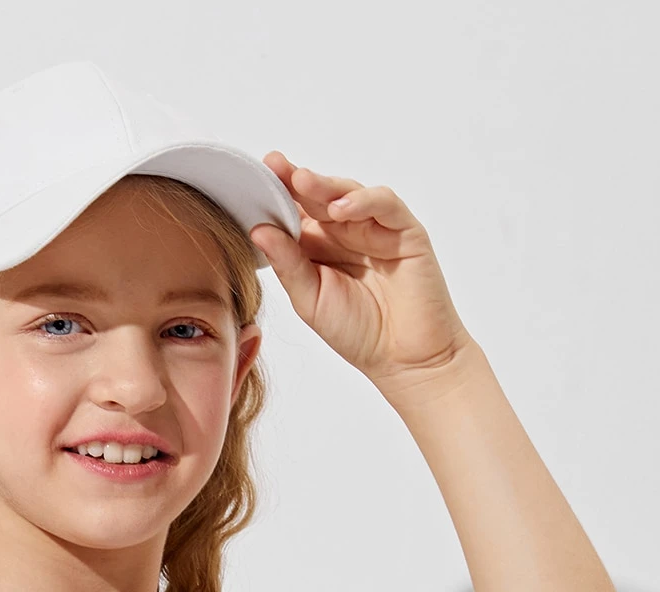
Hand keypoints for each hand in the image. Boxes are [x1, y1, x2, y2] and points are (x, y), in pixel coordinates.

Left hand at [252, 153, 475, 393]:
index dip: (277, 195)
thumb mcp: (310, 300)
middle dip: (295, 180)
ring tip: (301, 181)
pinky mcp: (405, 231)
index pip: (296, 212)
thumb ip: (287, 265)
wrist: (404, 359)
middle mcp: (347, 232)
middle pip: (319, 196)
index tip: (253, 176)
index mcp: (320, 247)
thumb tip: (258, 230)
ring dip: (325, 186)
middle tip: (273, 164)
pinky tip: (341, 208)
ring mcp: (376, 228)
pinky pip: (384, 204)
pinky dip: (363, 201)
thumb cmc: (358, 332)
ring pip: (349, 193)